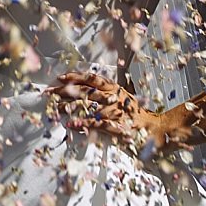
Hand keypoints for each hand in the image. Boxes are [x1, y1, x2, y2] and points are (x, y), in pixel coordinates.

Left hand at [48, 70, 166, 149]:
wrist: (156, 129)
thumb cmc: (135, 114)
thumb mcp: (120, 99)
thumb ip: (104, 95)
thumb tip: (80, 93)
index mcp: (114, 88)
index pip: (92, 78)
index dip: (75, 77)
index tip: (60, 78)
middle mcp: (114, 97)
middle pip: (85, 91)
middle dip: (65, 91)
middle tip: (50, 93)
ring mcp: (116, 111)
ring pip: (88, 106)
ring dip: (71, 107)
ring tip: (56, 108)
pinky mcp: (118, 126)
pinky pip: (97, 124)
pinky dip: (83, 124)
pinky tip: (71, 124)